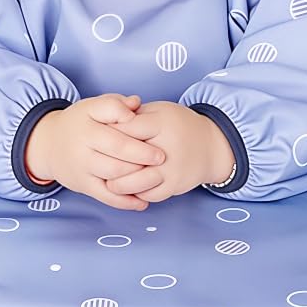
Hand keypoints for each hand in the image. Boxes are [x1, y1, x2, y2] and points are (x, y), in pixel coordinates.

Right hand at [26, 93, 166, 210]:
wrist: (48, 144)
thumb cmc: (79, 123)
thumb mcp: (92, 106)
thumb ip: (115, 104)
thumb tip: (136, 103)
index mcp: (87, 124)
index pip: (115, 129)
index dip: (137, 133)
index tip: (155, 136)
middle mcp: (82, 146)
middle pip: (117, 153)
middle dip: (142, 156)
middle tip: (162, 157)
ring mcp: (82, 168)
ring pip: (113, 175)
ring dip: (137, 177)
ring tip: (156, 175)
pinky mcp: (83, 185)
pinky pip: (106, 197)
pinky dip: (125, 202)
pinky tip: (142, 202)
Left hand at [104, 100, 231, 202]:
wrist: (211, 146)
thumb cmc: (178, 125)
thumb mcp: (159, 111)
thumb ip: (134, 114)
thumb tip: (107, 121)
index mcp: (161, 124)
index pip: (126, 129)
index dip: (108, 132)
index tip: (96, 135)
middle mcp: (166, 148)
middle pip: (129, 159)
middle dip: (108, 161)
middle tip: (95, 161)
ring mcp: (171, 170)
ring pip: (136, 182)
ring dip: (118, 184)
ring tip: (107, 181)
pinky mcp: (174, 187)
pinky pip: (148, 195)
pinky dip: (134, 194)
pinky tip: (125, 189)